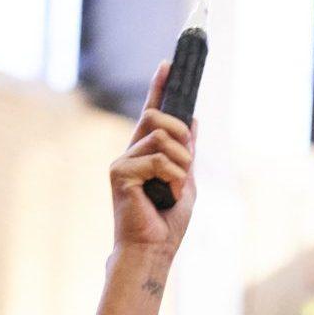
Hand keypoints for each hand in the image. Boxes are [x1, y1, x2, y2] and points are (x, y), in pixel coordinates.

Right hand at [111, 62, 196, 253]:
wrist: (153, 250)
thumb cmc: (166, 222)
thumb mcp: (186, 181)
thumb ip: (187, 153)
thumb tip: (194, 121)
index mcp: (146, 153)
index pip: (151, 112)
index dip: (158, 87)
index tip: (167, 64)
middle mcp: (131, 152)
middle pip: (155, 116)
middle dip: (180, 132)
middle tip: (187, 160)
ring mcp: (122, 161)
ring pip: (161, 137)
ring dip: (181, 163)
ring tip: (176, 188)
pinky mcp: (119, 173)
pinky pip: (158, 160)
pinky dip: (174, 178)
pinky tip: (168, 196)